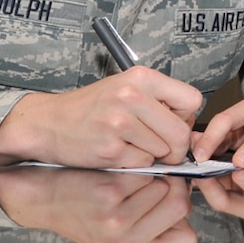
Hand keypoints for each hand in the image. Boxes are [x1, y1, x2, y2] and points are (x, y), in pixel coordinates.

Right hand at [0, 67, 202, 167]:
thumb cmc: (92, 109)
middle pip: (182, 133)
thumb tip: (194, 132)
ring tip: (132, 146)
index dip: (186, 117)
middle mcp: (132, 96)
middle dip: (176, 147)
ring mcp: (120, 123)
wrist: (49, 124)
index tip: (172, 123)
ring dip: (153, 156)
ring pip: (164, 151)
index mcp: (141, 77)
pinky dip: (135, 165)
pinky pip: (143, 164)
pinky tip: (119, 154)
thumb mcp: (127, 90)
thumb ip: (160, 103)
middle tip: (161, 149)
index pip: (193, 100)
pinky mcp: (111, 149)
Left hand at [0, 167, 198, 242]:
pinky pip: (144, 171)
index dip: (181, 218)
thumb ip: (157, 227)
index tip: (167, 205)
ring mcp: (118, 220)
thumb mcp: (122, 238)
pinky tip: (115, 174)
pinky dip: (134, 167)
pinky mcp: (109, 193)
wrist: (43, 199)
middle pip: (181, 205)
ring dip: (151, 177)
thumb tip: (188, 197)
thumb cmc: (84, 213)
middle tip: (151, 184)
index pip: (189, 237)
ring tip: (127, 183)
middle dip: (171, 189)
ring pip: (164, 184)